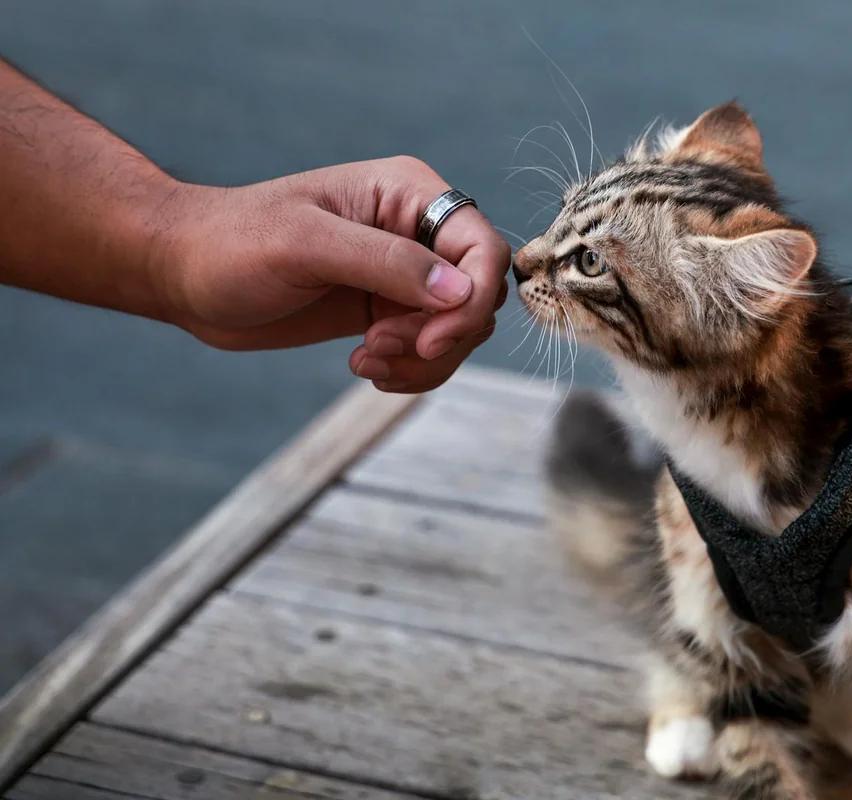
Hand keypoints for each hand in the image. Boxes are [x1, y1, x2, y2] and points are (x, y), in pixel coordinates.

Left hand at [159, 156, 510, 392]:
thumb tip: (462, 291)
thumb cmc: (232, 243)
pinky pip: (431, 349)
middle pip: (479, 295)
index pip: (483, 247)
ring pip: (460, 329)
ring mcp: (403, 273)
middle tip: (378, 347)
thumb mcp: (306, 246)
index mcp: (407, 193)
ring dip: (423, 359)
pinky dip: (411, 370)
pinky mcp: (386, 310)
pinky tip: (364, 367)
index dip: (470, 300)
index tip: (428, 340)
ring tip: (365, 360)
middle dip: (441, 335)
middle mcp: (415, 231)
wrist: (182, 274)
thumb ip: (387, 263)